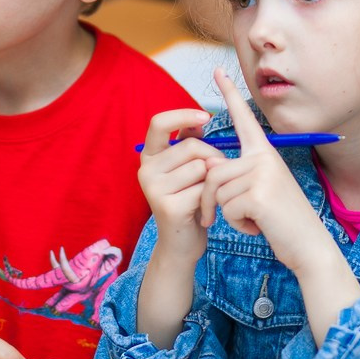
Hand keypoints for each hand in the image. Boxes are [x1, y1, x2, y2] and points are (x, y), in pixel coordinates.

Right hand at [138, 107, 215, 263]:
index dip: (183, 115)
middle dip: (212, 156)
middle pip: (191, 146)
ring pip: (201, 167)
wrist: (181, 243)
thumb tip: (199, 119)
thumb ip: (188, 143)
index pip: (159, 123)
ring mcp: (154, 189)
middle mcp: (145, 170)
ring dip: (213, 180)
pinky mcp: (168, 206)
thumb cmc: (188, 200)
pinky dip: (212, 198)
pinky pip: (204, 189)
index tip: (206, 116)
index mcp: (148, 156)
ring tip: (206, 195)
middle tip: (214, 176)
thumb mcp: (186, 168)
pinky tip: (205, 211)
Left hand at [200, 70, 328, 273]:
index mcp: (266, 153)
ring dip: (228, 215)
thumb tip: (210, 169)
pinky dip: (237, 225)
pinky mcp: (258, 194)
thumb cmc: (283, 221)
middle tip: (233, 217)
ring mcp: (262, 174)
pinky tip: (260, 227)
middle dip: (212, 200)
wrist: (310, 246)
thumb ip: (242, 174)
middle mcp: (265, 157)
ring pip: (216, 192)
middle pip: (213, 172)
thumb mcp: (263, 189)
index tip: (218, 70)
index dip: (230, 94)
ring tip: (255, 220)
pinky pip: (226, 209)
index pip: (244, 119)